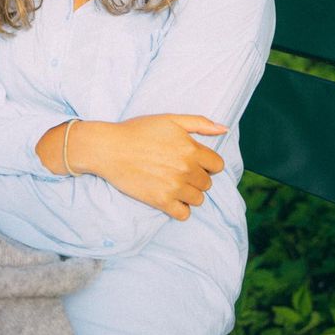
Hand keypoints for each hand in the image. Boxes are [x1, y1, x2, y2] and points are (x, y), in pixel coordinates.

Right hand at [71, 114, 226, 219]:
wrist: (110, 148)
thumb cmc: (139, 130)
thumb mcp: (171, 119)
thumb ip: (200, 123)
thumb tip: (224, 129)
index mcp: (191, 149)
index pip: (217, 165)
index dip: (207, 163)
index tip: (195, 161)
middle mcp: (186, 170)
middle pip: (207, 183)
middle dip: (197, 178)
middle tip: (179, 171)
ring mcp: (174, 187)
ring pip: (198, 199)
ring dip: (190, 193)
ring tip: (174, 184)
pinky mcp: (161, 201)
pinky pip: (184, 214)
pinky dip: (180, 209)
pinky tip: (170, 198)